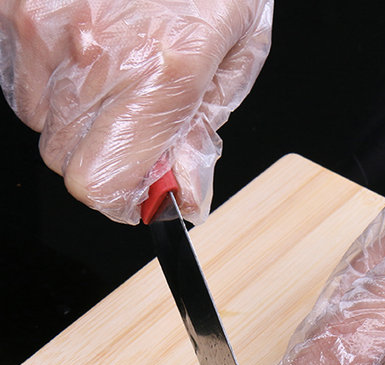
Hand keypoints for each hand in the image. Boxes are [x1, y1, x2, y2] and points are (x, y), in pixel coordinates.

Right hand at [0, 0, 272, 223]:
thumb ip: (200, 136)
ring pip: (39, 120)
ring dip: (76, 116)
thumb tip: (181, 198)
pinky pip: (18, 75)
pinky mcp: (15, 0)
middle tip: (134, 128)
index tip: (138, 191)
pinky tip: (86, 48)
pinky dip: (50, 77)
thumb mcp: (235, 61)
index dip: (119, 198)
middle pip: (65, 160)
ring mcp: (45, 19)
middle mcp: (94, 51)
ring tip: (115, 73)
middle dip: (103, 157)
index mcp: (161, 74)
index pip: (100, 183)